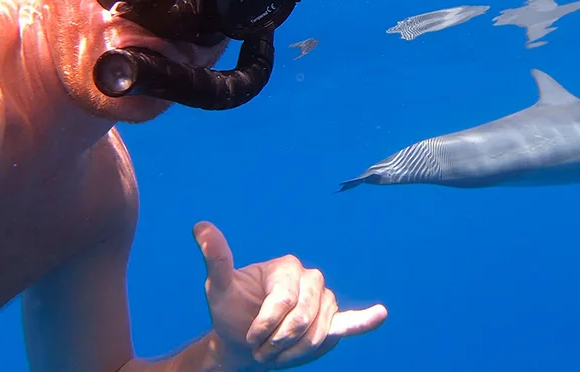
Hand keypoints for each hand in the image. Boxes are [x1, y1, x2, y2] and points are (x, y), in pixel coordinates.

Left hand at [192, 221, 386, 369]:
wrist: (243, 342)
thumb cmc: (231, 312)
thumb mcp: (219, 288)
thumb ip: (216, 259)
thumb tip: (200, 227)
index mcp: (287, 267)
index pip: (284, 302)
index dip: (266, 325)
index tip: (250, 337)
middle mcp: (309, 279)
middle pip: (303, 318)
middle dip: (280, 340)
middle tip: (262, 349)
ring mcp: (323, 300)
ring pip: (319, 332)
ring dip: (296, 351)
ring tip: (276, 352)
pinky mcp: (331, 322)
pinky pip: (350, 321)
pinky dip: (365, 320)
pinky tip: (380, 315)